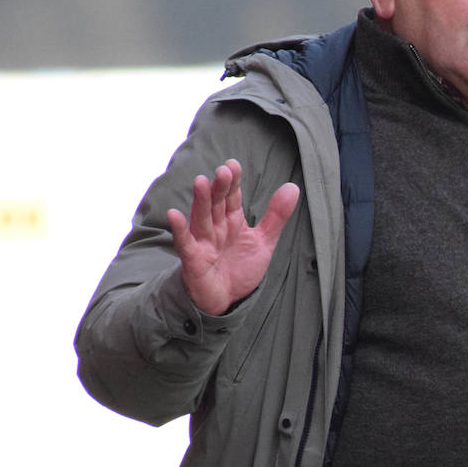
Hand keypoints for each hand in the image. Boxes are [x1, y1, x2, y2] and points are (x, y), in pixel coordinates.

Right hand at [167, 159, 300, 314]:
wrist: (226, 301)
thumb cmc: (240, 268)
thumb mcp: (263, 242)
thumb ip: (276, 216)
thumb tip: (293, 187)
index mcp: (232, 221)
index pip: (232, 197)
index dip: (233, 182)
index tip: (233, 165)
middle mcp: (216, 228)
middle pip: (216, 204)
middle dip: (219, 188)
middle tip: (223, 171)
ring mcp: (203, 242)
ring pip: (201, 218)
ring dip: (201, 201)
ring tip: (201, 182)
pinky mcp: (194, 260)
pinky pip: (185, 243)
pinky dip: (179, 230)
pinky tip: (174, 214)